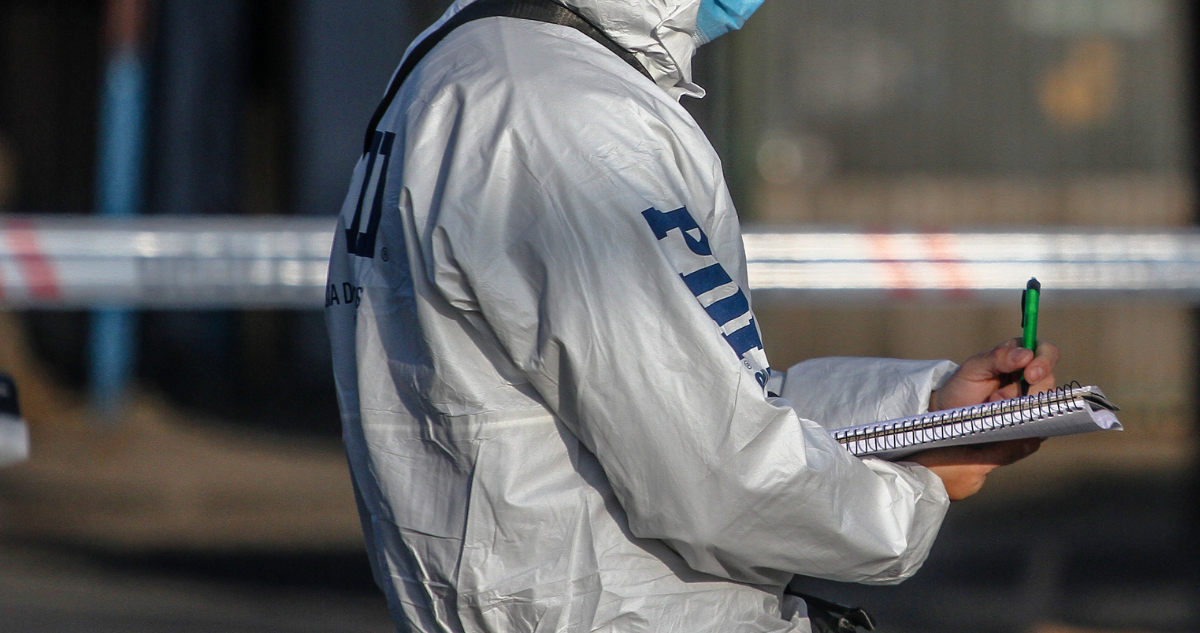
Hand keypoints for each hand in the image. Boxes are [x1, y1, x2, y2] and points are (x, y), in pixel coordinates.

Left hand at [914, 338, 1058, 499]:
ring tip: (994, 407)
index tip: (1031, 375)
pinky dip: (1024, 425)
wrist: (950, 414)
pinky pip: (1040, 425)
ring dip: (1020, 409)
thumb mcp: (974, 368)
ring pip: (1046, 404)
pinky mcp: (1032, 421)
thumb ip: (998, 357)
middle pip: (1049, 381)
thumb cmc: (962, 386)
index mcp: (1020, 356)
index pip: (1047, 352)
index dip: (1044, 362)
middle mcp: (1031, 377)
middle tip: (997, 399)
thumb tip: (1026, 354)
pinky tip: (1005, 423)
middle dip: (1027, 392)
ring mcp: (1033, 400)